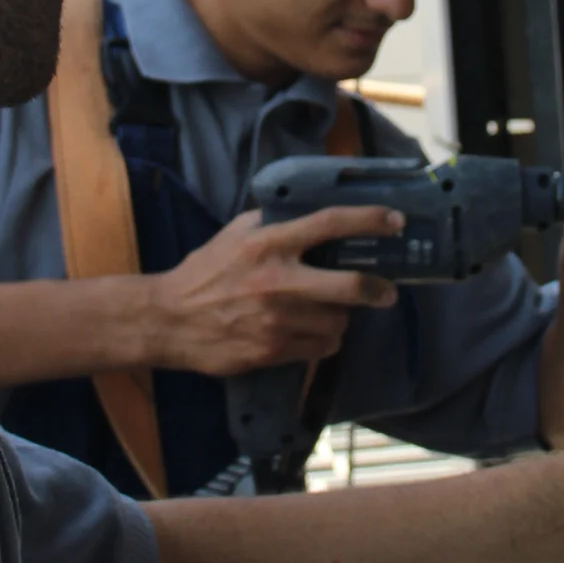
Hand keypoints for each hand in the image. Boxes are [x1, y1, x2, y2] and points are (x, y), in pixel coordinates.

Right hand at [147, 207, 402, 377]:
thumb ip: (271, 222)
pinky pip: (319, 347)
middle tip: (386, 291)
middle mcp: (277, 281)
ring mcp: (276, 320)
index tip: (395, 221)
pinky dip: (322, 340)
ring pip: (338, 322)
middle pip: (350, 286)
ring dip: (339, 318)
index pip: (329, 223)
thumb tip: (308, 211)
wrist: (168, 320)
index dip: (368, 220)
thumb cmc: (205, 273)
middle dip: (378, 289)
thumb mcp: (234, 235)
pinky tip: (309, 332)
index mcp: (268, 243)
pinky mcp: (272, 351)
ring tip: (326, 313)